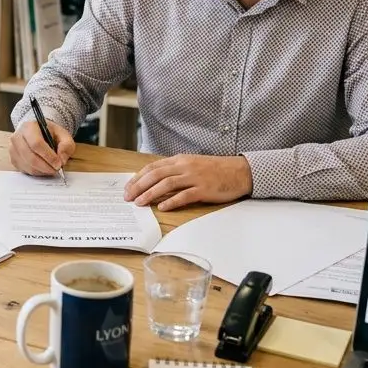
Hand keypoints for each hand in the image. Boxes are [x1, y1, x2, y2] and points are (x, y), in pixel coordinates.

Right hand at [9, 119, 75, 176]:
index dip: (48, 156)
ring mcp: (13, 149)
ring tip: (51, 168)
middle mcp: (17, 137)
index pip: (36, 143)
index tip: (58, 164)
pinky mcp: (13, 159)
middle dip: (46, 166)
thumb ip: (66, 145)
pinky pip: (25, 170)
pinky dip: (37, 172)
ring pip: (28, 165)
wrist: (37, 132)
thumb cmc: (50, 133)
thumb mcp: (63, 134)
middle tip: (56, 169)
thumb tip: (62, 159)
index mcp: (29, 127)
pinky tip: (43, 168)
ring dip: (42, 171)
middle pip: (30, 156)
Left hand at [124, 154, 252, 211]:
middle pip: (156, 175)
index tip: (128, 187)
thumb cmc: (215, 169)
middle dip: (139, 186)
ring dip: (151, 194)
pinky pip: (185, 195)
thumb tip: (155, 181)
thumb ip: (175, 171)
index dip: (138, 177)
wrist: (240, 171)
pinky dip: (172, 201)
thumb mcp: (192, 164)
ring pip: (167, 184)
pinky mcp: (204, 189)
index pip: (153, 167)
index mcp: (180, 159)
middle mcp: (185, 166)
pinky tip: (162, 208)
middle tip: (128, 197)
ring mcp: (195, 177)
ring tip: (140, 203)